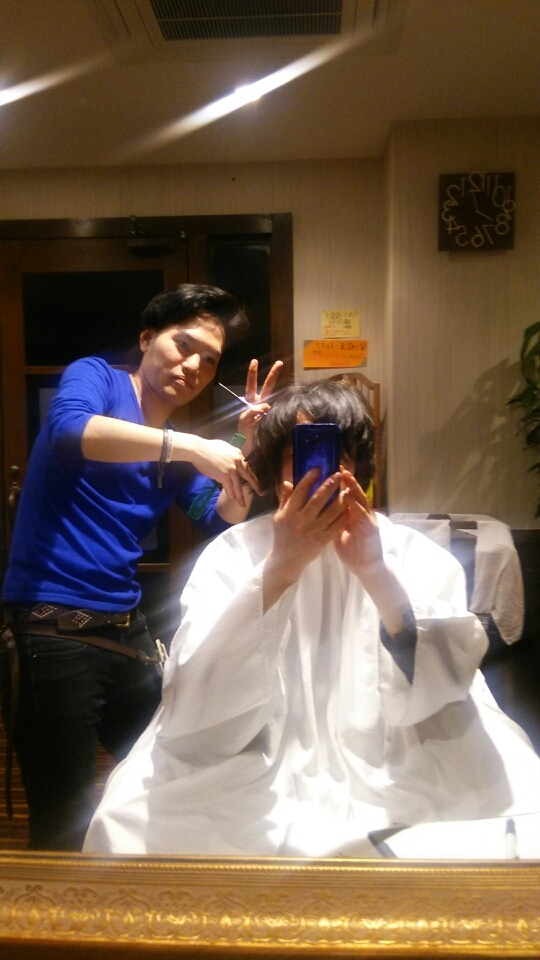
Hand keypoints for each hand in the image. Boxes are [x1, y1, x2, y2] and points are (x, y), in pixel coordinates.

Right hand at [192, 437, 261, 505]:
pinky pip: (229, 487)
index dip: (251, 476)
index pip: (247, 467)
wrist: (198, 449)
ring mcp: (231, 468)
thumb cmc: (208, 448)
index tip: (255, 482)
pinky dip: (231, 493)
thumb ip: (231, 455)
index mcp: (238, 453)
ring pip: (238, 485)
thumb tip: (234, 461)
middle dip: (256, 486)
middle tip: (261, 493)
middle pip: (248, 476)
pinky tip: (233, 499)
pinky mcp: (224, 475)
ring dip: (240, 496)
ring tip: (243, 504)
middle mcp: (237, 461)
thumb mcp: (225, 448)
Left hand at [238, 359, 282, 451]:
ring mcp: (269, 410)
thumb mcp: (244, 420)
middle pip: (267, 386)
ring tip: (275, 399)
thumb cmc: (245, 432)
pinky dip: (273, 414)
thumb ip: (252, 411)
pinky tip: (265, 421)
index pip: (251, 386)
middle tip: (280, 362)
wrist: (251, 447)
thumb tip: (266, 406)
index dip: (252, 374)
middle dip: (273, 374)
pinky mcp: (274, 417)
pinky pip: (275, 412)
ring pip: (273, 399)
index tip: (254, 361)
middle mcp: (261, 404)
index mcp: (251, 403)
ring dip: (273, 402)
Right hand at [263, 470, 346, 609]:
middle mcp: (301, 520)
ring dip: (340, 499)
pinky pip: (336, 525)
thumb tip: (288, 481)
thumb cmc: (282, 536)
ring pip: (331, 511)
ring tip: (347, 489)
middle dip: (329, 485)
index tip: (318, 469)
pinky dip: (343, 515)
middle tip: (338, 474)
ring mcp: (313, 530)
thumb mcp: (279, 517)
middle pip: (318, 499)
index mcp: (289, 512)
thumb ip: (284, 499)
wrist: (287, 560)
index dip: (310, 479)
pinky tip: (348, 507)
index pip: (300, 491)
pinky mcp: (322, 540)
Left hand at [332, 470, 384, 577]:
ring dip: (353, 488)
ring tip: (345, 477)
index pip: (345, 495)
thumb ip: (330, 519)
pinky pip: (363, 515)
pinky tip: (348, 498)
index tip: (329, 472)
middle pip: (354, 493)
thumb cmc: (351, 549)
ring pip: (360, 500)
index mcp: (351, 513)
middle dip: (347, 481)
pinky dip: (355, 505)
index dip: (339, 484)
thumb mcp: (337, 532)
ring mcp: (367, 519)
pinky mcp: (371, 528)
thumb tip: (317, 509)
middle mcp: (360, 513)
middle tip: (339, 468)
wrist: (365, 566)